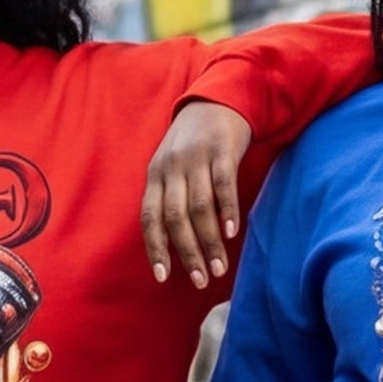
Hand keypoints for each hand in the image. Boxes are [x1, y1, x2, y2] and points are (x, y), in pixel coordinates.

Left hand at [144, 100, 252, 286]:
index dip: (155, 247)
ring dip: (209, 241)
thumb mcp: (172, 167)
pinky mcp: (221, 151)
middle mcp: (171, 167)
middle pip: (175, 217)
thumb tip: (173, 244)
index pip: (150, 217)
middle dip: (187, 252)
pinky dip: (226, 210)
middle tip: (201, 279)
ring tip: (220, 268)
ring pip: (199, 207)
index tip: (163, 276)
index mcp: (155, 175)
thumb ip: (169, 199)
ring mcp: (196, 158)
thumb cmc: (194, 145)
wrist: (216, 102)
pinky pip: (222, 185)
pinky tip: (232, 232)